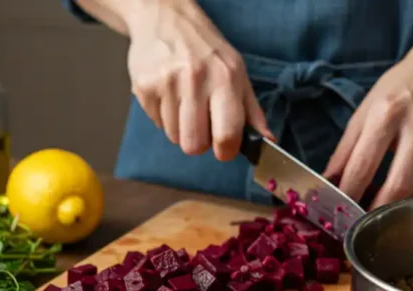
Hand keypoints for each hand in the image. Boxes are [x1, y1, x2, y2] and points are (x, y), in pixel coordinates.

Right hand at [124, 1, 271, 160]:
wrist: (166, 18)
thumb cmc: (206, 49)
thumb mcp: (237, 71)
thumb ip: (251, 109)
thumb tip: (267, 140)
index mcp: (225, 79)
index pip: (227, 135)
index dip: (225, 151)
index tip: (223, 148)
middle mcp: (196, 80)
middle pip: (194, 145)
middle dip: (199, 142)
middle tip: (201, 125)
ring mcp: (167, 84)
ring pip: (174, 137)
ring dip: (181, 128)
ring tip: (183, 104)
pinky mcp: (144, 88)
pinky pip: (157, 124)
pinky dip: (164, 117)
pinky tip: (169, 96)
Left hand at [323, 50, 412, 208]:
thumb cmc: (398, 90)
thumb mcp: (364, 111)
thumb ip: (345, 150)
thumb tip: (329, 183)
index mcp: (386, 115)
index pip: (362, 167)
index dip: (349, 195)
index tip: (339, 214)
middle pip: (398, 187)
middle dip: (376, 213)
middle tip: (362, 225)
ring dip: (398, 208)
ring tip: (381, 212)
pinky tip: (407, 190)